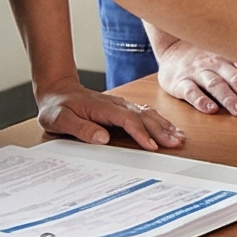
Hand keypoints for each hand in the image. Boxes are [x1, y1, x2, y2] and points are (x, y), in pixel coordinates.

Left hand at [37, 78, 184, 151]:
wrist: (57, 90)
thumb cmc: (57, 107)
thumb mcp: (60, 120)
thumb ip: (81, 128)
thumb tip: (103, 138)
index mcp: (102, 108)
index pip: (127, 120)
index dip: (141, 133)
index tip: (152, 146)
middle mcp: (116, 104)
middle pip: (143, 117)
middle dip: (161, 130)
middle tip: (175, 143)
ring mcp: (120, 105)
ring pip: (147, 114)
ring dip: (164, 126)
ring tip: (178, 137)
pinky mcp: (122, 108)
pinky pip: (144, 114)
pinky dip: (159, 121)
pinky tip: (168, 128)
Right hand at [154, 40, 236, 115]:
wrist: (170, 48)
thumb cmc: (203, 57)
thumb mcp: (224, 53)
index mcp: (229, 58)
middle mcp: (215, 63)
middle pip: (236, 78)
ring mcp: (197, 72)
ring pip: (215, 84)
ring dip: (229, 98)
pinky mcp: (180, 82)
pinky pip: (190, 91)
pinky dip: (200, 100)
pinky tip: (209, 109)